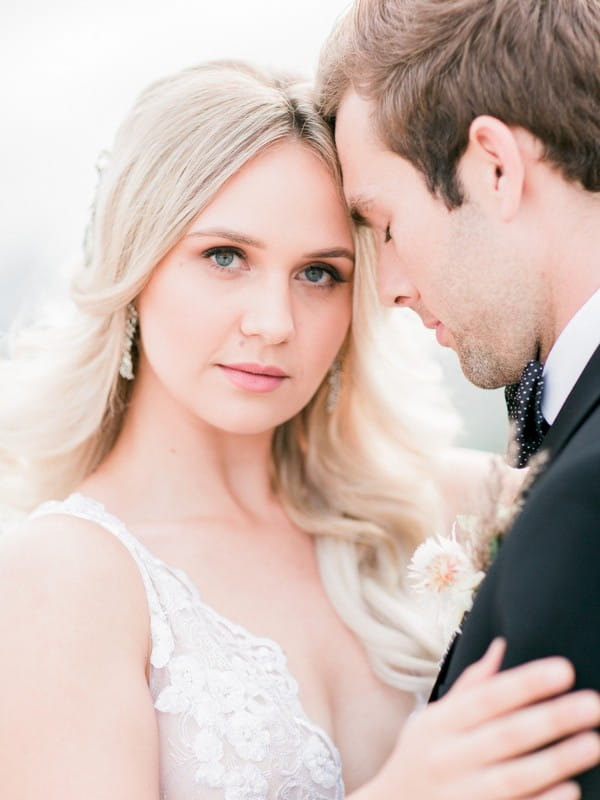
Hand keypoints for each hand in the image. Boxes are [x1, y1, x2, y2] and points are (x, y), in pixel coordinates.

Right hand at [372, 639, 599, 799]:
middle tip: (594, 703)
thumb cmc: (419, 761)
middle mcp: (448, 758)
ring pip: (515, 777)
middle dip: (551, 718)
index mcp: (439, 724)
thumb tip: (501, 646)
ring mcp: (460, 795)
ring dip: (557, 760)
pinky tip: (572, 789)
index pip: (487, 698)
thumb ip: (470, 687)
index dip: (526, 683)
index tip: (565, 669)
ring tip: (594, 742)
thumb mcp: (432, 720)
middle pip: (506, 735)